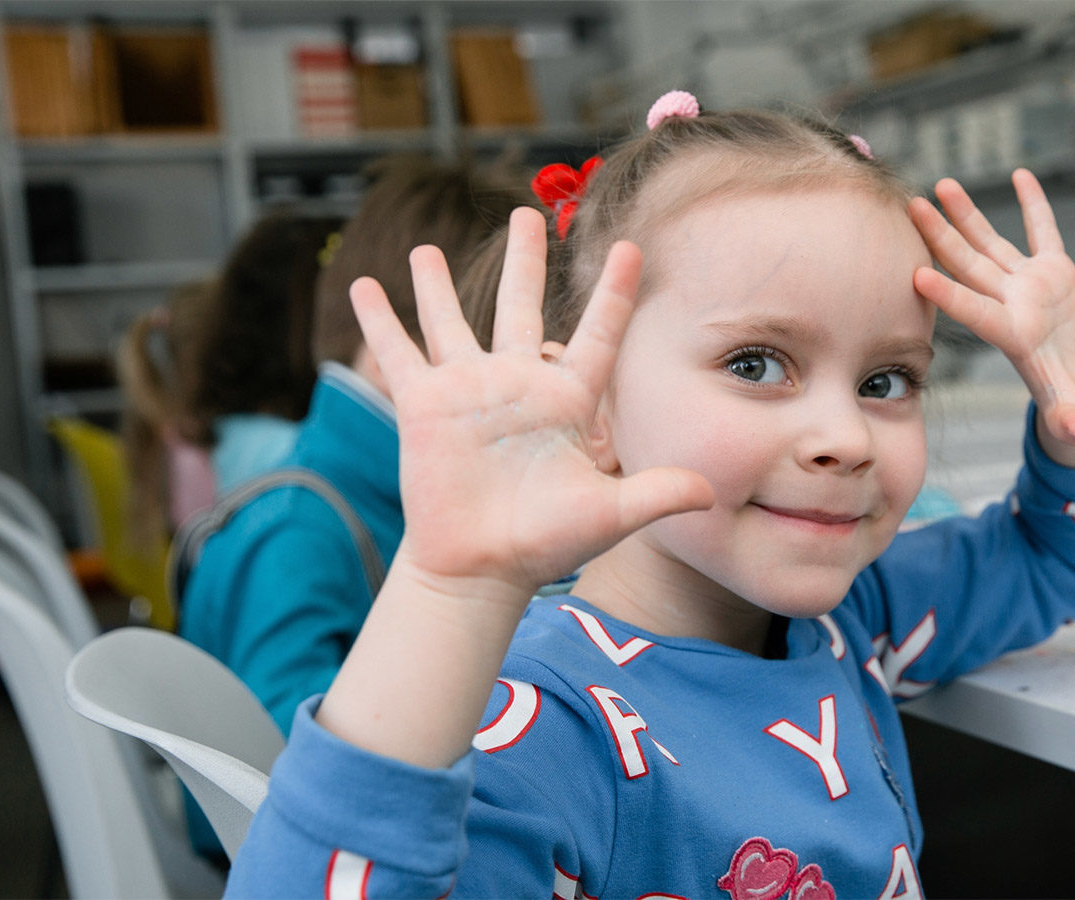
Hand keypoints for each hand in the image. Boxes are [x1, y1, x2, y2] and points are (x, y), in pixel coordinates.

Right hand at [349, 208, 713, 595]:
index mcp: (567, 399)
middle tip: (526, 213)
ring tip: (425, 247)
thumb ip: (655, 492)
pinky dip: (381, 321)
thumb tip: (710, 492)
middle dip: (525, 260)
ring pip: (452, 321)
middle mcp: (518, 385)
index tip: (630, 247)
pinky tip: (364, 286)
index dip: (614, 292)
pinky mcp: (426, 406)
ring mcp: (469, 391)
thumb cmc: (547, 542)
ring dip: (437, 284)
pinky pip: (400, 353)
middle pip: (522, 306)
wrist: (483, 569)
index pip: (597, 333)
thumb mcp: (609, 513)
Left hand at [910, 170, 1074, 450]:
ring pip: (993, 243)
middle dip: (942, 237)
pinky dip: (1035, 205)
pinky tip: (1021, 175)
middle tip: (911, 206)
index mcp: (1013, 336)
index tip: (915, 275)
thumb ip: (1072, 420)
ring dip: (969, 215)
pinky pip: (1044, 233)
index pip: (975, 312)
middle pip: (970, 266)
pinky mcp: (1059, 274)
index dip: (949, 295)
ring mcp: (1033, 287)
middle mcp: (1014, 305)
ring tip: (943, 184)